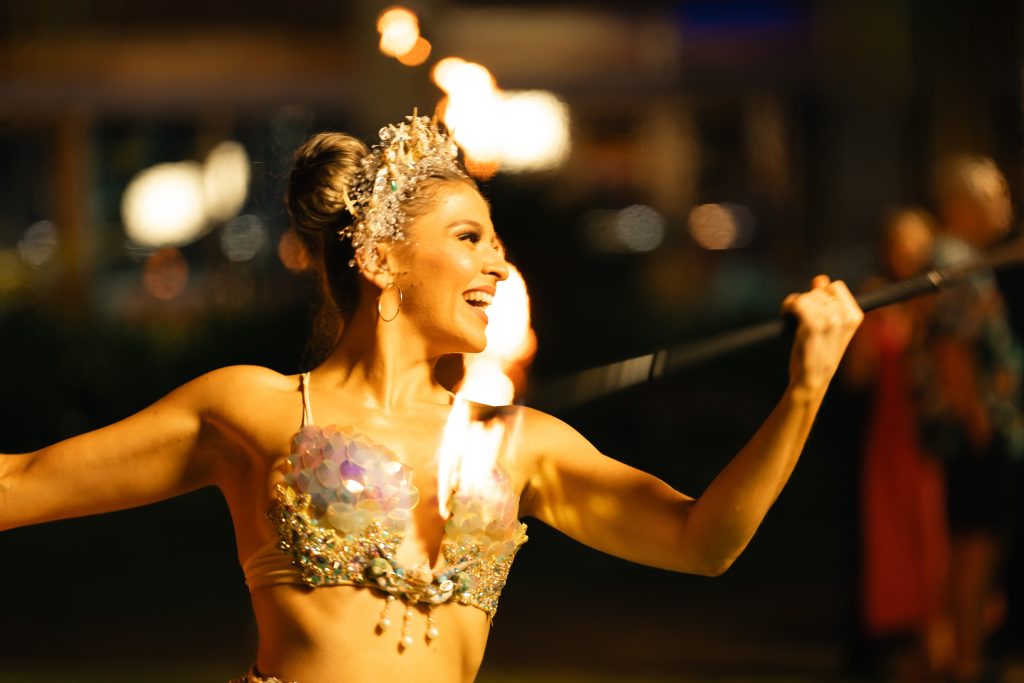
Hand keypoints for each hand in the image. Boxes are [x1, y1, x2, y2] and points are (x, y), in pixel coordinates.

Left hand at [782, 275, 863, 396]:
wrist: (812, 379)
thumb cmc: (820, 354)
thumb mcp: (832, 328)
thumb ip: (829, 302)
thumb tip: (819, 279)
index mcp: (855, 316)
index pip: (836, 286)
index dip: (821, 293)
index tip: (813, 306)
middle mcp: (845, 316)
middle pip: (819, 290)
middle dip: (807, 300)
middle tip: (800, 317)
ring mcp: (830, 320)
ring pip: (806, 296)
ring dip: (795, 304)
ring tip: (793, 319)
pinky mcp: (812, 325)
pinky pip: (796, 303)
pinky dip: (787, 307)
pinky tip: (786, 316)